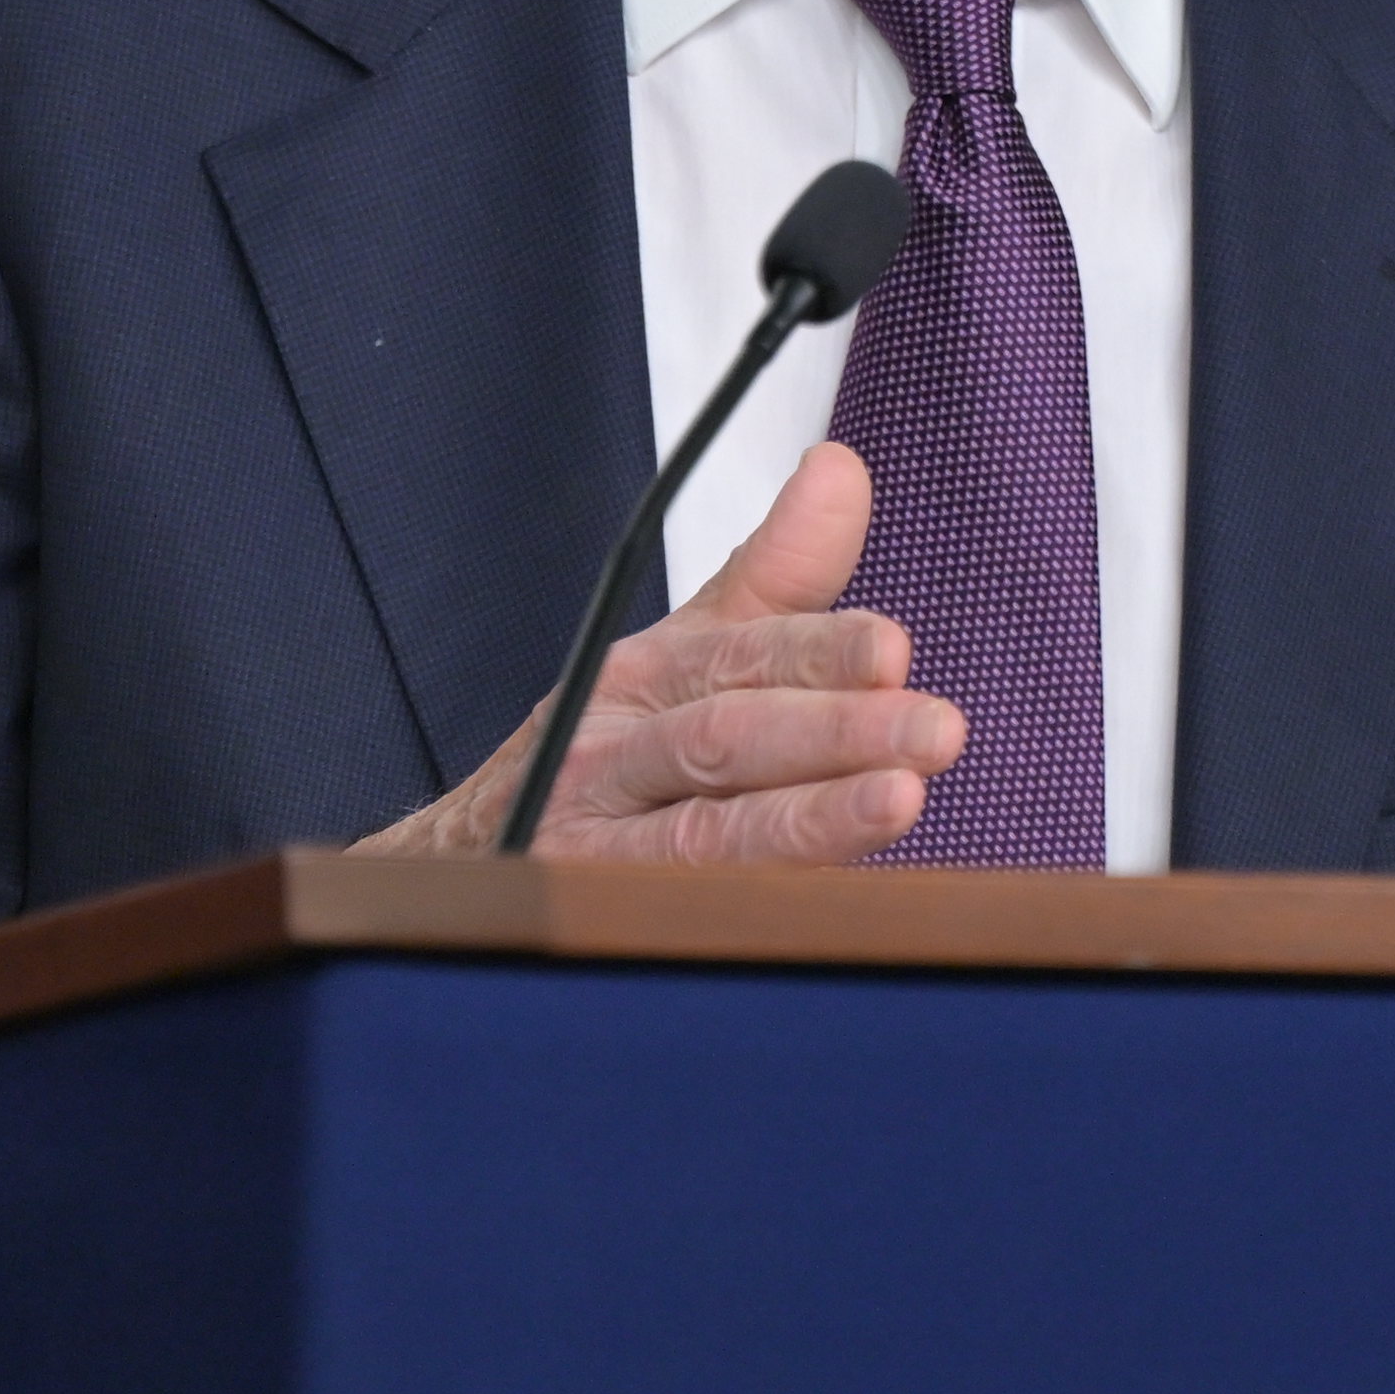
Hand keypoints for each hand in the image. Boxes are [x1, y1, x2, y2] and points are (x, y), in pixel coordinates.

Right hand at [360, 441, 964, 864]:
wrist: (457, 869)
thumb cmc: (607, 757)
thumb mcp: (685, 657)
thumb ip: (777, 574)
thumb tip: (842, 466)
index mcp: (642, 679)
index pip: (738, 657)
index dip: (816, 653)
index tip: (893, 649)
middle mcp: (610, 756)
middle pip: (721, 738)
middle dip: (833, 733)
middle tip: (937, 730)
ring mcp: (590, 849)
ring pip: (700, 836)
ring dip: (804, 823)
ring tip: (898, 803)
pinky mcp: (586, 926)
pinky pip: (674, 923)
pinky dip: (745, 916)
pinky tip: (817, 915)